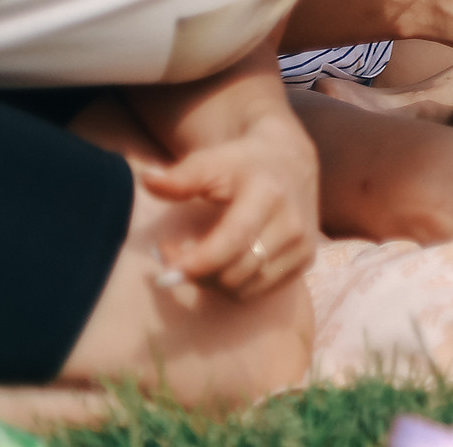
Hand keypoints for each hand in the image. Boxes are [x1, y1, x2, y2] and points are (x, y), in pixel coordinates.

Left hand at [141, 110, 318, 297]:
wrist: (290, 161)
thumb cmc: (242, 163)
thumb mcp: (212, 162)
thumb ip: (181, 177)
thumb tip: (147, 181)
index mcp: (270, 195)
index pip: (232, 242)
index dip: (195, 264)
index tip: (161, 274)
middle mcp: (293, 224)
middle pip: (234, 273)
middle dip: (194, 273)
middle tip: (169, 254)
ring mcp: (302, 246)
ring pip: (244, 288)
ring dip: (210, 283)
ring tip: (192, 260)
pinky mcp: (305, 262)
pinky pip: (257, 291)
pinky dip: (231, 286)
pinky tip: (218, 265)